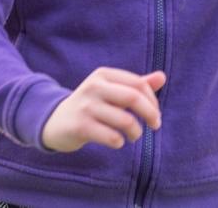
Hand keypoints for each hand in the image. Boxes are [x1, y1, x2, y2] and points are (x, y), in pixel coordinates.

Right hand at [41, 68, 165, 151]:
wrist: (55, 122)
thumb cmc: (91, 106)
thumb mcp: (110, 91)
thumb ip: (136, 85)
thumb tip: (162, 77)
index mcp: (103, 74)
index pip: (138, 84)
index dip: (152, 101)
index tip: (156, 115)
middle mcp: (94, 86)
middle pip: (133, 98)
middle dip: (151, 114)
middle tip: (155, 126)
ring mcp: (86, 106)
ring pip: (125, 120)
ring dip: (136, 132)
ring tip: (134, 136)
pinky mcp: (80, 126)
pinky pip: (112, 137)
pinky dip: (120, 142)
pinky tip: (117, 142)